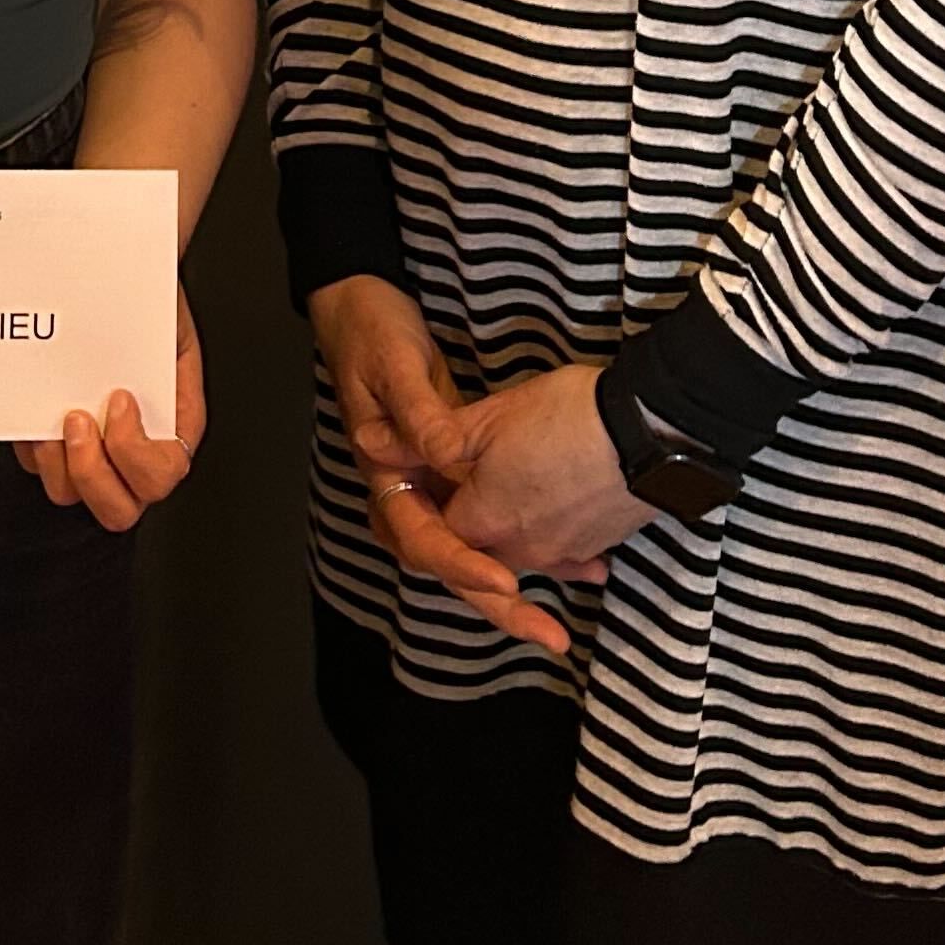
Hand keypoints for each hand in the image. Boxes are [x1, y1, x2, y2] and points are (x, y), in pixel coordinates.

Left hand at [19, 284, 204, 530]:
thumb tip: (162, 301)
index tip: (119, 399)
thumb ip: (170, 329)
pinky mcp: (52, 446)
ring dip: (56, 464)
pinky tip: (31, 410)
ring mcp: (90, 453)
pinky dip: (29, 445)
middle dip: (93, 472)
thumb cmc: (138, 303)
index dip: (137, 451)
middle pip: (120, 508)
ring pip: (71, 495)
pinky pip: (36, 466)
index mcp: (173, 426)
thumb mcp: (165, 313)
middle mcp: (132, 452)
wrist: (101, 287)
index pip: (164, 471)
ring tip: (49, 422)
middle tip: (76, 421)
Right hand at [308, 275, 574, 663]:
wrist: (362, 308)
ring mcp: (438, 487)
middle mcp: (411, 493)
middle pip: (454, 563)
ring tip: (572, 611)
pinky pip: (498, 521)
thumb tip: (444, 458)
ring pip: (480, 550)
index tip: (505, 583)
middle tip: (550, 636)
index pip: (423, 539)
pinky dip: (536, 544)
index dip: (463, 565)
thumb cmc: (371, 335)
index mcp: (386, 477)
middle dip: (502, 605)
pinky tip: (581, 559)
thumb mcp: (393, 367)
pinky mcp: (464, 474)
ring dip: (525, 581)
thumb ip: (420, 415)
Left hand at [441, 364, 646, 582]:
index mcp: (483, 520)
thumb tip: (383, 448)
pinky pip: (566, 551)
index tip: (437, 476)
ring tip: (524, 491)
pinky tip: (564, 514)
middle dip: (475, 521)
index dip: (433, 503)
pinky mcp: (597, 545)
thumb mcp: (491, 415)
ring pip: (524, 550)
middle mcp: (520, 549)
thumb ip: (434, 438)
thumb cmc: (563, 416)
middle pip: (481, 546)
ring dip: (518, 528)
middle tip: (479, 482)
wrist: (647, 432)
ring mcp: (563, 552)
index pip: (438, 530)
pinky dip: (559, 534)